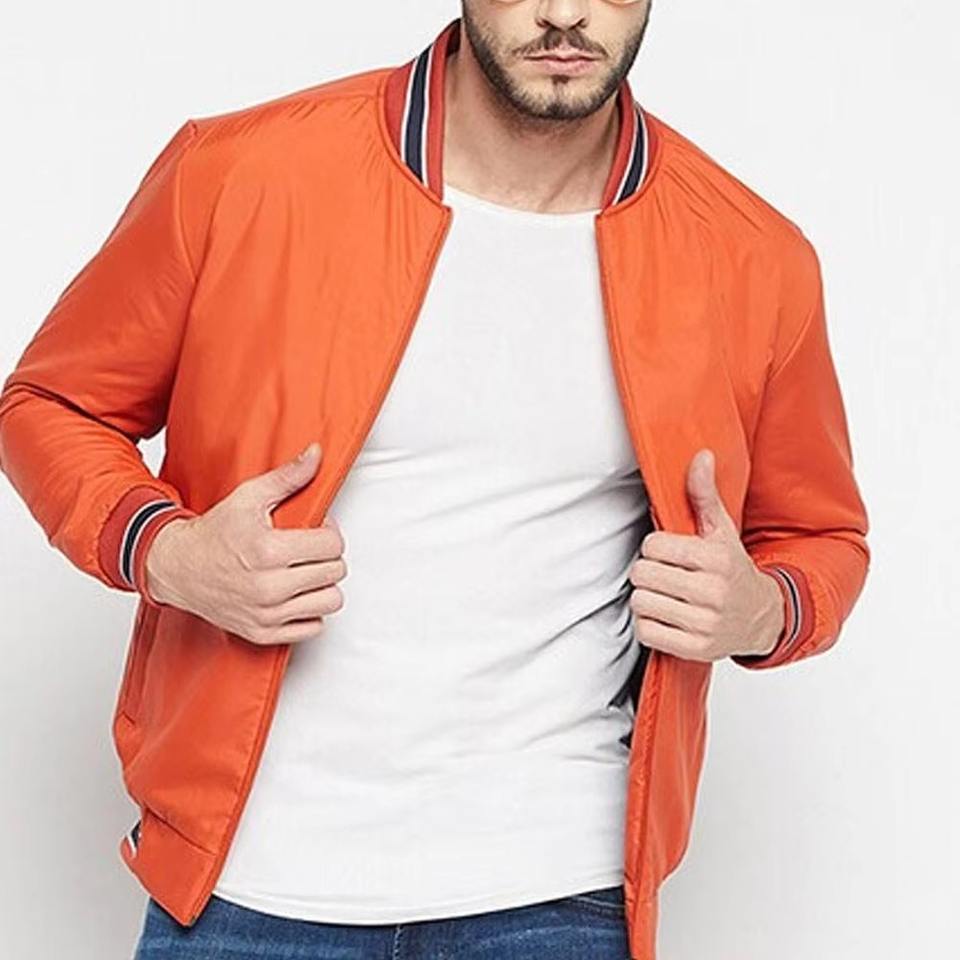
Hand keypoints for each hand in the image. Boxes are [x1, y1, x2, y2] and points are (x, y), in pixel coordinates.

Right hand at [144, 442, 346, 645]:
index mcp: (268, 551)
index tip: (315, 530)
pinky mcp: (263, 634)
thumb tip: (317, 454)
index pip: (333, 545)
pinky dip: (309, 611)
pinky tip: (295, 594)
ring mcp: (266, 614)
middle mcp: (269, 587)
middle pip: (335, 572)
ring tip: (305, 572)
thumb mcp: (249, 496)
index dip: (329, 533)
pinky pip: (312, 627)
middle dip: (327, 557)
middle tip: (308, 549)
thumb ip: (288, 477)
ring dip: (322, 585)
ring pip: (330, 601)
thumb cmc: (215, 532)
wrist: (177, 567)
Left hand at [628, 448, 783, 661]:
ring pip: (640, 603)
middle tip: (665, 574)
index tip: (669, 552)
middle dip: (648, 572)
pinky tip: (667, 616)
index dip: (654, 547)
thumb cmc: (732, 568)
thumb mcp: (721, 530)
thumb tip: (700, 456)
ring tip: (666, 595)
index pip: (652, 546)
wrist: (763, 617)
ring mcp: (705, 624)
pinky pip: (646, 632)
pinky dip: (649, 624)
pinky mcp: (696, 649)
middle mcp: (713, 593)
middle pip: (641, 575)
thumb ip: (704, 494)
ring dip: (647, 599)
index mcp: (716, 559)